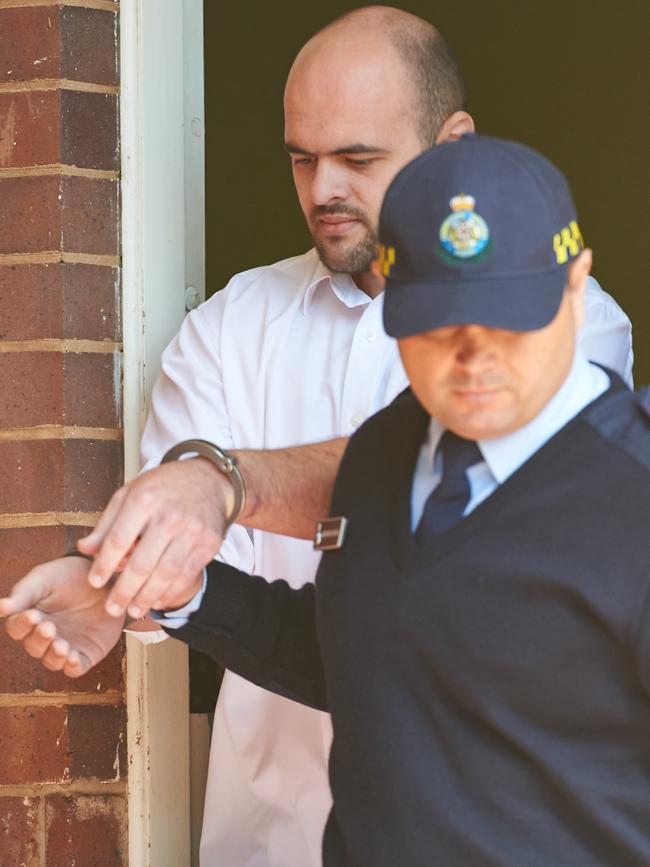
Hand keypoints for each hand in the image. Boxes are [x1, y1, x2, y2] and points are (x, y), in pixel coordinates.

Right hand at [0, 556, 123, 676]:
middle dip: (40, 639)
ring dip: (54, 656)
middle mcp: (44, 636)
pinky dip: (72, 666)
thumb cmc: (69, 576)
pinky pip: (75, 668)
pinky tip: (73, 658)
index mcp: (30, 618)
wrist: (106, 578)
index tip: (32, 615)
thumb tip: (0, 607)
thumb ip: (24, 593)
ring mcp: (65, 646)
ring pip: (52, 660)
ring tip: (61, 646)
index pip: (17, 627)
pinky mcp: (86, 654)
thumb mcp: (45, 579)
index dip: (22, 624)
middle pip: (34, 646)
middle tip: (48, 628)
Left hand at [77, 458, 231, 619]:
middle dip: (123, 591)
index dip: (103, 565)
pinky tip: (158, 601)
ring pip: (165, 575)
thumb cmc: (162, 488)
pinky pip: (186, 575)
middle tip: (111, 609)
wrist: (209, 479)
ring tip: (133, 611)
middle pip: (141, 564)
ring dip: (146, 598)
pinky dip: (170, 592)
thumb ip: (107, 523)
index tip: (93, 582)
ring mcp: (192, 531)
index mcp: (144, 500)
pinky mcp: (209, 543)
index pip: (118, 540)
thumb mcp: (130, 494)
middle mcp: (169, 516)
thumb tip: (84, 549)